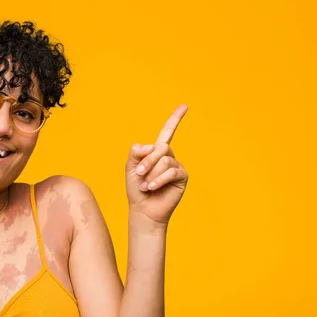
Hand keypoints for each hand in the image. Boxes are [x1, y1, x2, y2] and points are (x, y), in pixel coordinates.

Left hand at [126, 104, 188, 224]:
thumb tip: (151, 145)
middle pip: (161, 147)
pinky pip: (171, 171)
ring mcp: (176, 167)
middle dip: (147, 160)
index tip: (185, 106)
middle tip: (140, 173)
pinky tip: (152, 187)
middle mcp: (169, 157)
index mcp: (157, 152)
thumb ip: (136, 152)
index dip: (176, 119)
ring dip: (152, 173)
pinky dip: (159, 179)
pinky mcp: (182, 177)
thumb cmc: (136, 189)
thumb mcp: (131, 167)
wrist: (143, 209)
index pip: (168, 132)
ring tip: (146, 185)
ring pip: (165, 160)